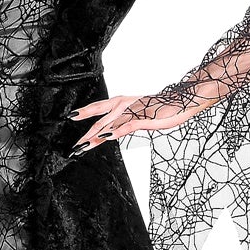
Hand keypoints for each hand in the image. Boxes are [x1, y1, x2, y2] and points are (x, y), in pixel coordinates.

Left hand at [66, 90, 202, 154]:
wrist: (179, 102)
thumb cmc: (160, 108)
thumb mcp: (137, 114)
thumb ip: (124, 120)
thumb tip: (111, 129)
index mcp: (120, 102)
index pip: (98, 108)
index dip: (84, 112)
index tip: (71, 116)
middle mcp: (122, 105)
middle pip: (99, 121)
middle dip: (86, 136)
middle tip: (75, 147)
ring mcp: (131, 112)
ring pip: (109, 126)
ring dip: (94, 138)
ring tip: (83, 147)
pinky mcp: (142, 119)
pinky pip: (126, 126)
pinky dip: (116, 132)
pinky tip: (106, 138)